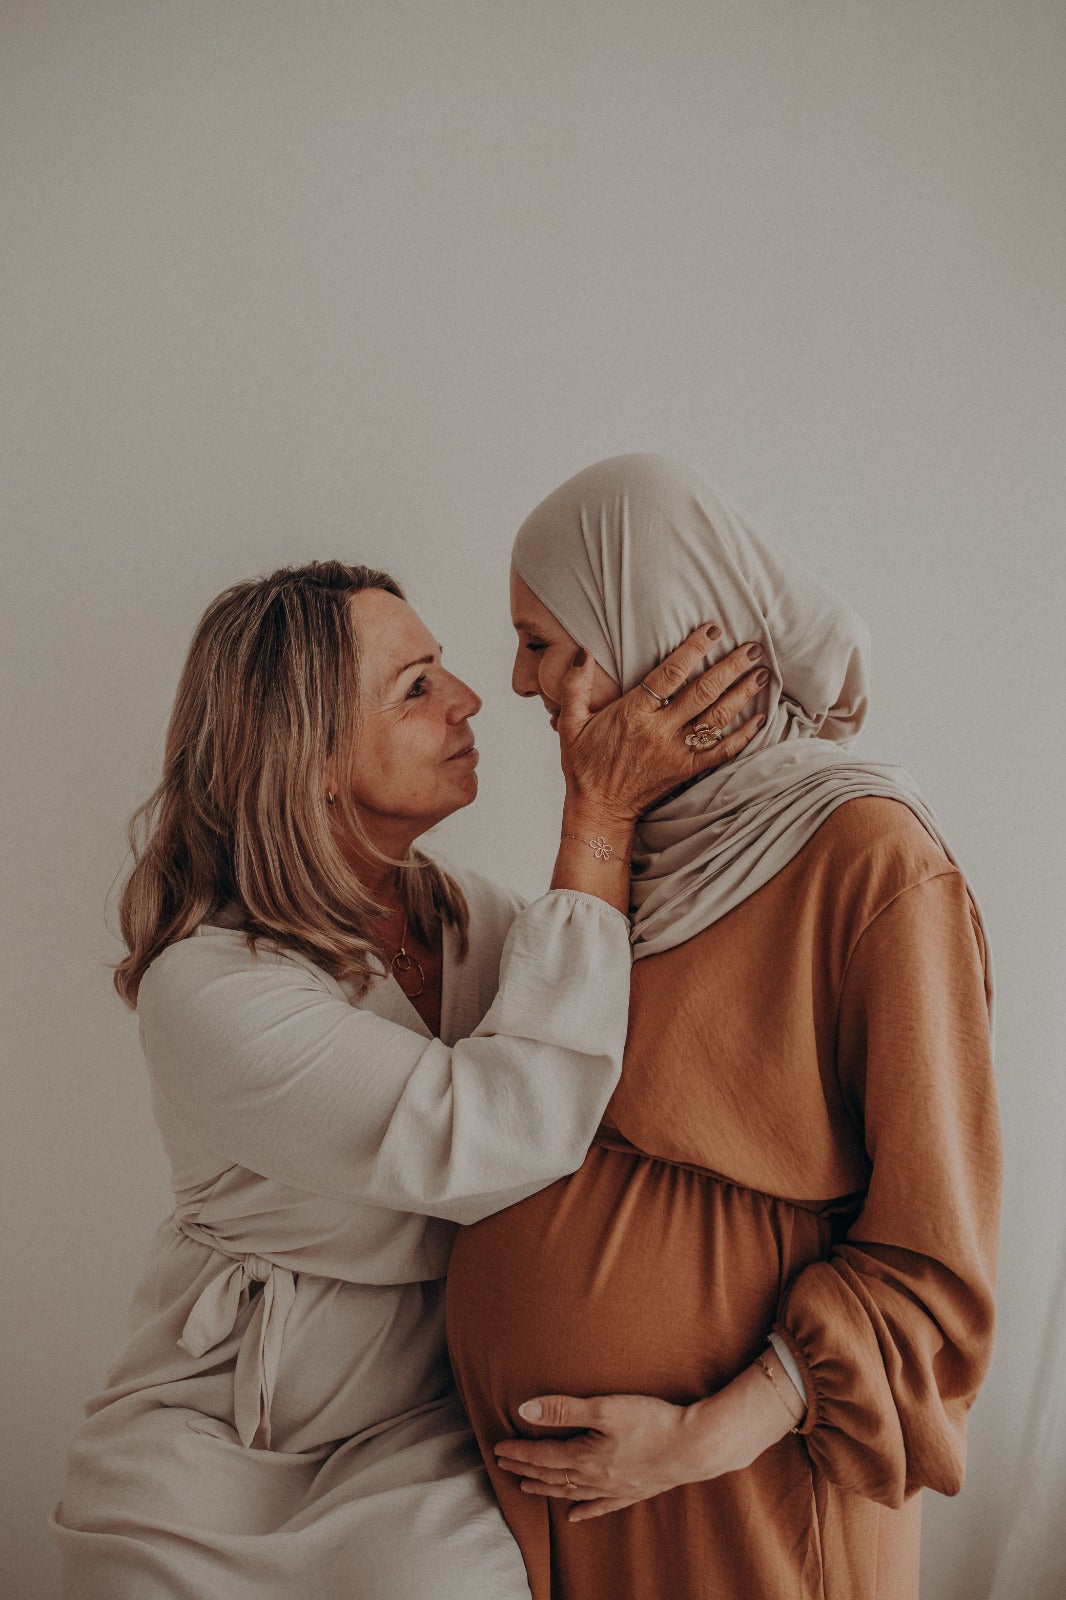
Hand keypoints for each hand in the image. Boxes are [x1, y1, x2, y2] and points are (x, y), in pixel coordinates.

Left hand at [493, 1367, 799, 1521]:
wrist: (696, 1446)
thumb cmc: (652, 1421)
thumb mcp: (605, 1407)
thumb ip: (564, 1408)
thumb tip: (525, 1410)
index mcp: (586, 1457)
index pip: (543, 1456)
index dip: (519, 1452)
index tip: (498, 1449)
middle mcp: (596, 1478)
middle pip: (553, 1475)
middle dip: (526, 1469)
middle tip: (504, 1466)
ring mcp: (615, 1488)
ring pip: (572, 1491)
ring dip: (547, 1488)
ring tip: (528, 1487)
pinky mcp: (634, 1491)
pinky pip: (601, 1506)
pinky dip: (585, 1510)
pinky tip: (573, 1516)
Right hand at [556, 627, 766, 827]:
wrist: (600, 809)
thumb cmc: (585, 765)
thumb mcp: (570, 724)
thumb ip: (575, 686)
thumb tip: (582, 651)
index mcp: (633, 714)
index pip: (670, 674)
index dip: (694, 649)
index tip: (713, 630)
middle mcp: (660, 731)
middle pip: (703, 692)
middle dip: (730, 667)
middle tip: (752, 648)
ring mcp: (677, 752)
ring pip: (717, 718)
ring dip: (741, 694)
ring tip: (760, 672)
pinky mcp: (687, 771)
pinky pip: (722, 751)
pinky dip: (744, 734)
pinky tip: (760, 717)